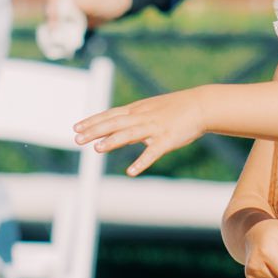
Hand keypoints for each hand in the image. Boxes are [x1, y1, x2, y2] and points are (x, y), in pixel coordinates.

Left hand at [74, 89, 206, 176]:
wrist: (201, 105)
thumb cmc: (176, 108)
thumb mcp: (151, 109)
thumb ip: (134, 118)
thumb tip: (118, 129)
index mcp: (137, 110)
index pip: (110, 114)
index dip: (92, 121)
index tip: (75, 127)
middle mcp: (142, 117)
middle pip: (114, 123)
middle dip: (94, 130)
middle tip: (77, 139)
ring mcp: (155, 128)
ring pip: (130, 134)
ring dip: (112, 141)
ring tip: (97, 149)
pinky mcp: (168, 139)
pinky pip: (153, 152)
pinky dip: (141, 161)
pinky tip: (130, 171)